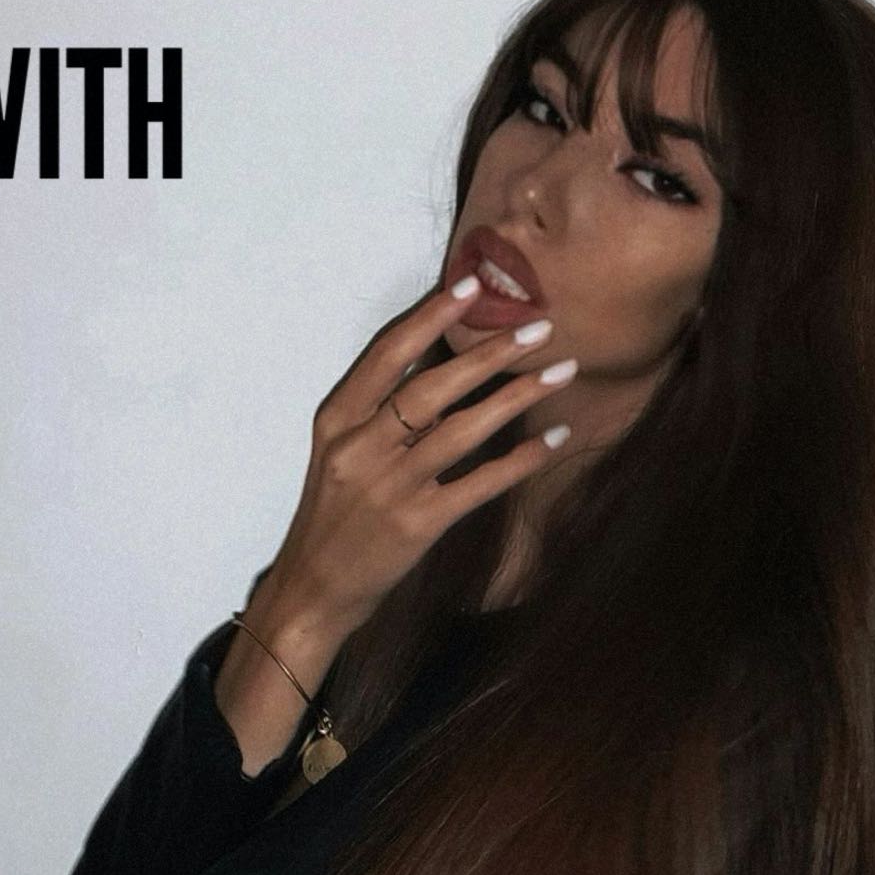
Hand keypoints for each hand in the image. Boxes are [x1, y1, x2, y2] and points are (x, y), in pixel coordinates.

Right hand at [244, 275, 574, 643]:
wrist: (313, 590)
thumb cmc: (334, 516)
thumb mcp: (339, 453)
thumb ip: (377, 410)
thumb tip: (440, 359)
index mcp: (337, 421)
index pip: (388, 353)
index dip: (431, 316)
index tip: (471, 284)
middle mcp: (359, 448)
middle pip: (432, 385)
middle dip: (489, 351)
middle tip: (539, 326)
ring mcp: (389, 487)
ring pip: (462, 428)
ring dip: (518, 396)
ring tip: (561, 371)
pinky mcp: (417, 525)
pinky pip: (480, 483)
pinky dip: (521, 459)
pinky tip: (556, 439)